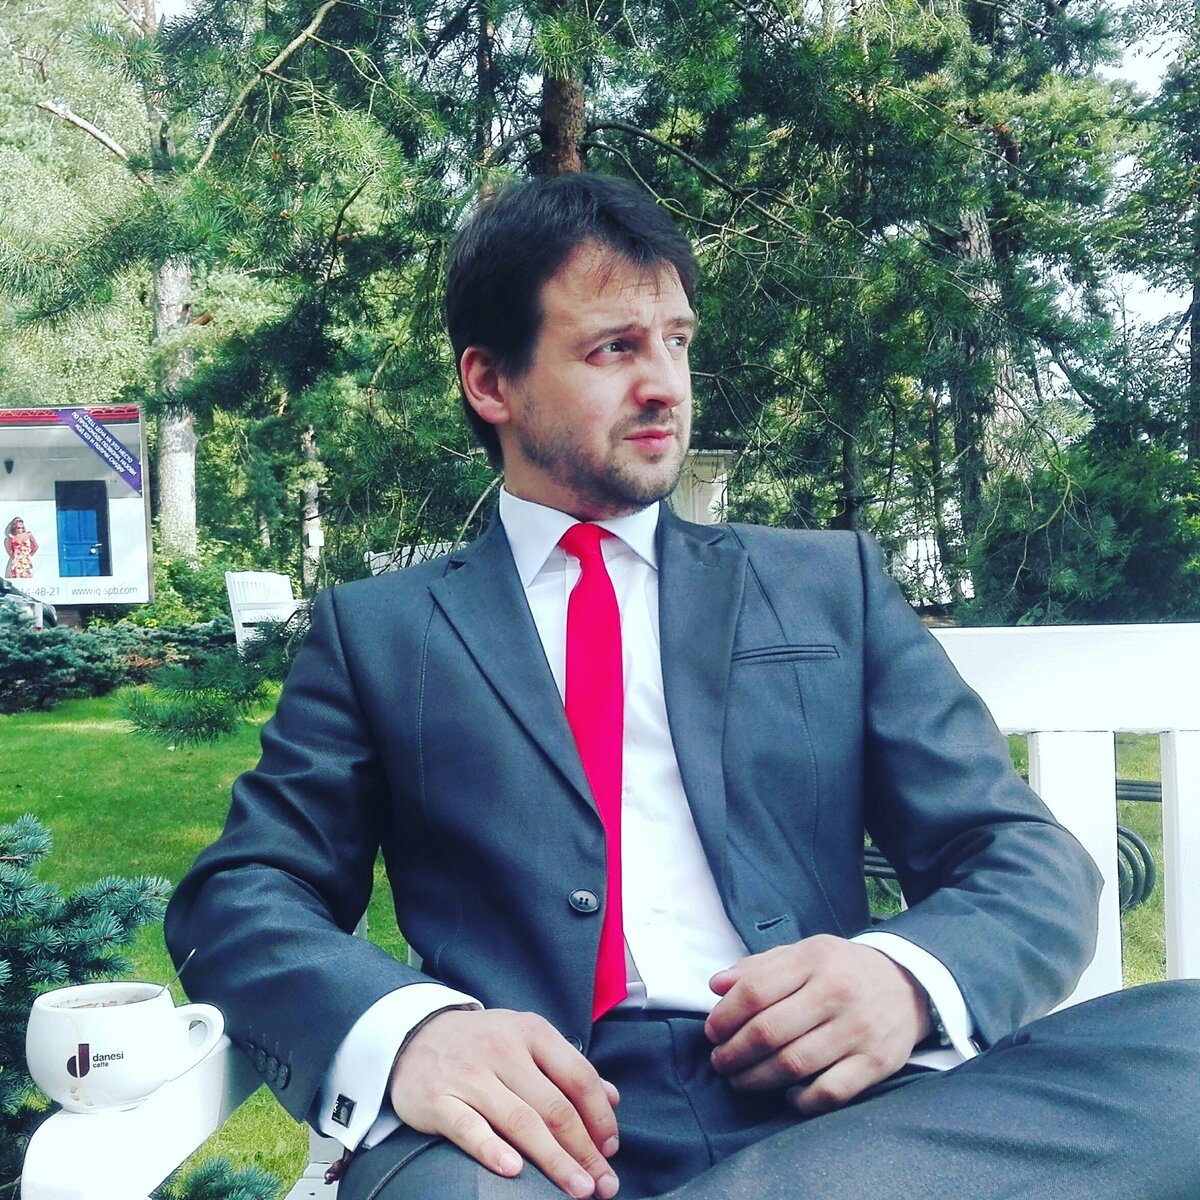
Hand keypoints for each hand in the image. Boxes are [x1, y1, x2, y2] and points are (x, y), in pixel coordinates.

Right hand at [389, 1008, 620, 1198]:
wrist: (414, 1035)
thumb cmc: (481, 1043)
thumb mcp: (526, 1039)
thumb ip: (567, 1067)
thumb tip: (613, 1097)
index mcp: (531, 1031)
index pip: (578, 1076)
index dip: (600, 1116)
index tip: (612, 1149)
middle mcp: (503, 1049)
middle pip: (554, 1106)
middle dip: (585, 1150)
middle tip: (603, 1183)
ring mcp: (469, 1074)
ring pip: (520, 1121)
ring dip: (554, 1160)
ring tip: (578, 1188)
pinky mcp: (439, 1100)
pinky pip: (469, 1129)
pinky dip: (492, 1150)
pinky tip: (514, 1172)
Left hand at [705, 936, 931, 1115]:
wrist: (907, 984)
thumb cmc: (841, 970)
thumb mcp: (803, 953)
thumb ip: (758, 967)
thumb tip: (715, 985)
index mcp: (813, 959)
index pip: (755, 991)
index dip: (725, 1016)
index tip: (712, 1031)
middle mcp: (836, 992)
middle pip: (769, 1032)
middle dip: (734, 1053)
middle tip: (720, 1061)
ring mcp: (858, 1029)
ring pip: (793, 1065)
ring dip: (756, 1079)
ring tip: (740, 1080)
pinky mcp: (876, 1063)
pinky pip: (830, 1092)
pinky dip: (801, 1100)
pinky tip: (787, 1094)